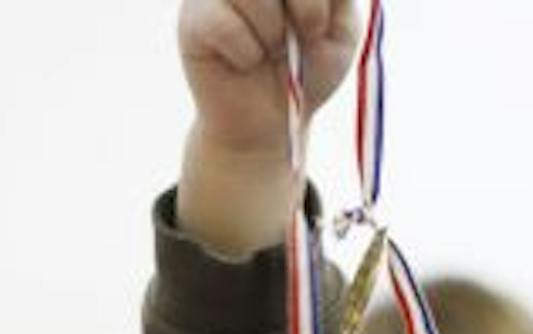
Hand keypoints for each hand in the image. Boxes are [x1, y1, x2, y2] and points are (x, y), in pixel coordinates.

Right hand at [179, 0, 357, 152]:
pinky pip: (222, 24)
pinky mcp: (191, 21)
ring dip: (273, 30)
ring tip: (273, 50)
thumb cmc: (307, 70)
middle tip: (309, 31)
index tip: (320, 21)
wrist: (271, 124)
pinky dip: (247, 52)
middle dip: (304, 2)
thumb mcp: (341, 25)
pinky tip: (246, 63)